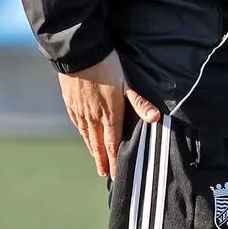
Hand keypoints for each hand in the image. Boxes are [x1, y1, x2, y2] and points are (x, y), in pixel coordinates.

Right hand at [57, 51, 161, 177]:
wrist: (80, 54)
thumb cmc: (107, 67)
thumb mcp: (127, 84)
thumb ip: (139, 103)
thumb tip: (155, 118)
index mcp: (110, 115)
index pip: (112, 143)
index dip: (114, 160)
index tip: (115, 174)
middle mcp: (93, 117)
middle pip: (98, 144)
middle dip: (102, 160)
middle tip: (104, 174)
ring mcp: (80, 111)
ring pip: (87, 135)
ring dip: (92, 149)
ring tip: (96, 159)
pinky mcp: (71, 103)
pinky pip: (78, 124)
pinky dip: (82, 133)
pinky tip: (84, 135)